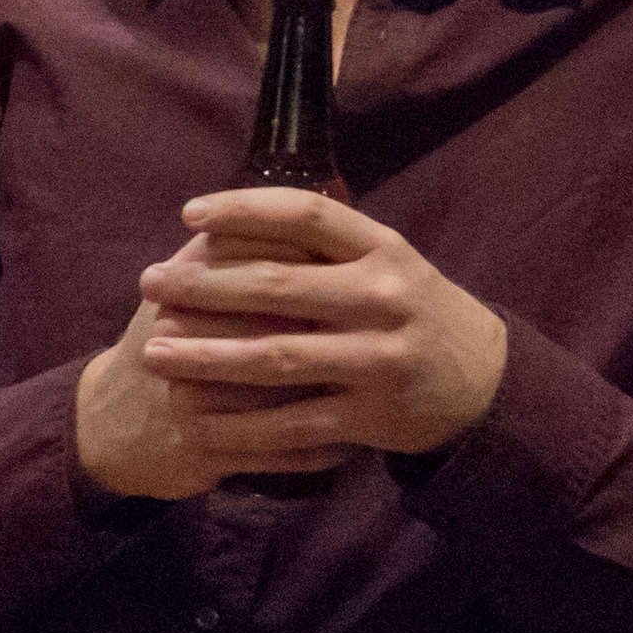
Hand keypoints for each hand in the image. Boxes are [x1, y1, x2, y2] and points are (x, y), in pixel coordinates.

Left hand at [73, 188, 507, 499]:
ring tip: (153, 351)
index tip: (188, 214)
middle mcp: (383, 299)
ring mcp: (378, 360)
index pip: (306, 214)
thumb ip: (327, 240)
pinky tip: (193, 418)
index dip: (244, 209)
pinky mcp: (370, 416)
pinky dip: (238, 424)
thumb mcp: (387, 260)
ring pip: (277, 358)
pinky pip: (291, 423)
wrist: (483, 383)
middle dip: (203, 286)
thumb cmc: (411, 309)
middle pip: (278, 286)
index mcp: (383, 249)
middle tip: (149, 283)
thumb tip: (237, 209)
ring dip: (206, 357)